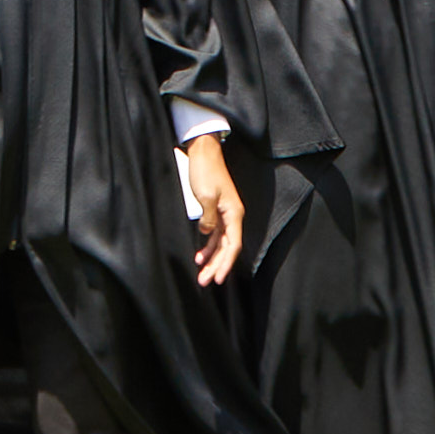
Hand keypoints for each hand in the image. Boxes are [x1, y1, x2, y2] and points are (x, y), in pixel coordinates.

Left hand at [182, 134, 245, 284]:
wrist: (204, 152)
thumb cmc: (205, 172)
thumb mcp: (205, 197)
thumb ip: (207, 219)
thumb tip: (206, 233)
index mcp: (234, 214)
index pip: (232, 246)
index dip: (226, 264)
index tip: (218, 279)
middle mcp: (232, 216)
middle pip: (227, 248)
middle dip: (216, 266)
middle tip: (204, 281)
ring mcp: (224, 214)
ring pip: (220, 243)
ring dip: (211, 259)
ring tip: (201, 274)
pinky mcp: (216, 210)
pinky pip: (214, 234)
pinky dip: (208, 245)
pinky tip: (200, 256)